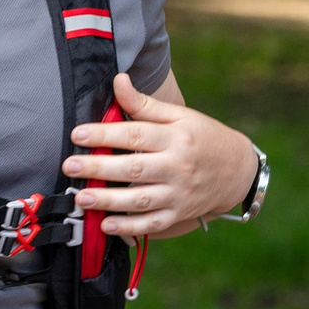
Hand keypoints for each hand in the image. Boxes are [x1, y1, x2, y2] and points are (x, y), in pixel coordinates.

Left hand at [63, 73, 256, 237]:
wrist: (238, 170)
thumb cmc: (203, 137)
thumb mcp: (179, 116)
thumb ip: (145, 104)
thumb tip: (118, 80)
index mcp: (176, 137)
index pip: (135, 134)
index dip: (104, 133)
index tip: (77, 134)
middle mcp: (177, 166)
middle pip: (133, 168)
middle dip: (99, 167)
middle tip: (69, 166)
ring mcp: (179, 194)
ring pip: (140, 200)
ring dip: (109, 201)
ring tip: (82, 197)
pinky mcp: (179, 214)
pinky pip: (152, 224)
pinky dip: (130, 227)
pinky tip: (107, 225)